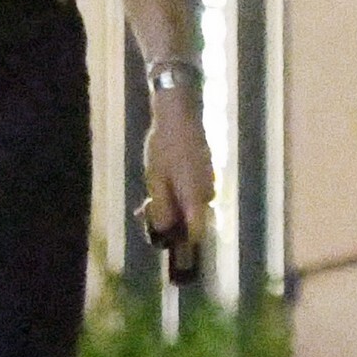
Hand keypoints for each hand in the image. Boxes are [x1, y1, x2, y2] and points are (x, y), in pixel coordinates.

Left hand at [143, 87, 213, 250]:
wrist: (179, 115)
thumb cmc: (164, 147)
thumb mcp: (155, 180)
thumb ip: (161, 207)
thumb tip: (164, 229)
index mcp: (196, 197)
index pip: (196, 232)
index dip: (182, 241)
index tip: (165, 239)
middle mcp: (208, 192)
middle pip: (194, 219)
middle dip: (172, 222)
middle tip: (145, 213)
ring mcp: (210, 180)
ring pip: (193, 204)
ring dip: (174, 206)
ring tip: (147, 199)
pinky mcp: (207, 170)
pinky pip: (195, 190)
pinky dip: (179, 193)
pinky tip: (160, 185)